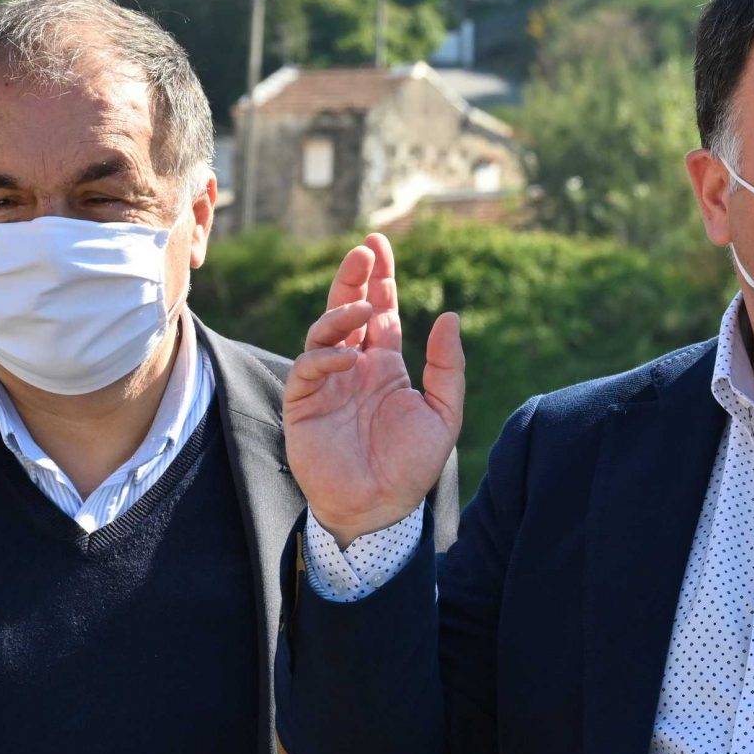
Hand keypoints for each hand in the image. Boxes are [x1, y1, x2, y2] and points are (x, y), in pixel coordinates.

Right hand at [284, 233, 463, 544]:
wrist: (380, 509)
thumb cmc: (411, 465)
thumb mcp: (444, 413)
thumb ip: (448, 367)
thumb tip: (450, 316)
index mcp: (385, 365)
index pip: (380, 311)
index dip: (380, 278)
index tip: (379, 245)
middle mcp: (353, 367)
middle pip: (348, 310)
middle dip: (353, 279)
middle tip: (363, 251)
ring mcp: (326, 384)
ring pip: (324, 333)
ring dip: (342, 315)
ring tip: (365, 309)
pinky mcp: (304, 405)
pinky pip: (308, 370)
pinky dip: (326, 358)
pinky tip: (350, 358)